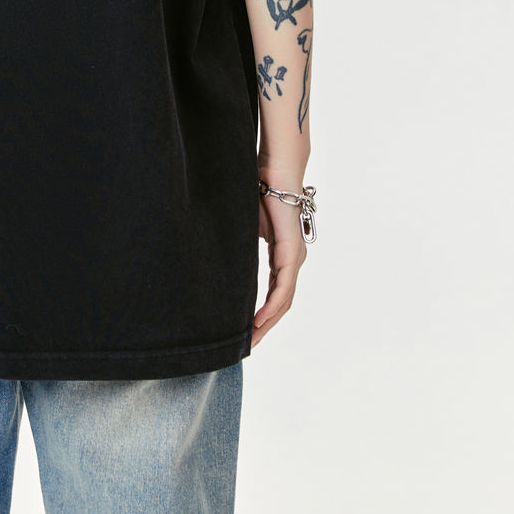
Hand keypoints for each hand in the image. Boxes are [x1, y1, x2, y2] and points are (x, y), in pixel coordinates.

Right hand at [251, 175, 307, 347]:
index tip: (246, 329)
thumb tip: (219, 258)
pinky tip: (259, 321)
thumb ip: (240, 245)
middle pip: (281, 302)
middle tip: (247, 344)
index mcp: (282, 253)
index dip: (262, 311)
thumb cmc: (260, 190)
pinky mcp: (291, 252)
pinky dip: (271, 307)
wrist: (276, 168)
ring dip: (268, 322)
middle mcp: (292, 258)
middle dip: (264, 325)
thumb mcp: (246, 225)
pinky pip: (283, 288)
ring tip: (251, 339)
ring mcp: (294, 256)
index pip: (274, 291)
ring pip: (284, 300)